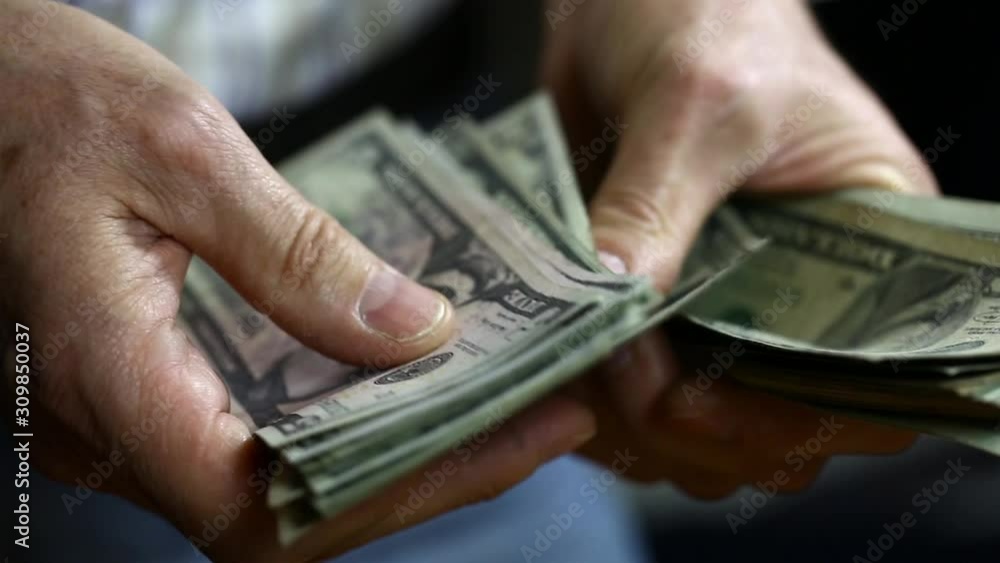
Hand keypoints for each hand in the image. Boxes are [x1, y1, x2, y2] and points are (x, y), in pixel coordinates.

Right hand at [0, 2, 594, 560]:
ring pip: (270, 487)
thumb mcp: (182, 150)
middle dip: (423, 476)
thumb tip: (416, 334)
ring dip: (387, 456)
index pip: (265, 509)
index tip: (510, 439)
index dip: (395, 492)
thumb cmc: (37, 98)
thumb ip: (297, 257)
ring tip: (495, 405)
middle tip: (539, 420)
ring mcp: (109, 419)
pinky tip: (400, 384)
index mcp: (106, 371)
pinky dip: (336, 426)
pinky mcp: (126, 393)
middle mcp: (99, 425)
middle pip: (286, 512)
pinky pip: (243, 443)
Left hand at [543, 0, 932, 492]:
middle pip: (771, 426)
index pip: (865, 378)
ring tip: (582, 383)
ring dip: (635, 428)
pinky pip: (631, 391)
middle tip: (631, 390)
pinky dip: (595, 402)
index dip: (798, 421)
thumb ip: (655, 205)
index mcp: (866, 243)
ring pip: (695, 425)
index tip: (706, 405)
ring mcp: (720, 307)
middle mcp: (797, 292)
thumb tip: (615, 303)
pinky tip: (557, 378)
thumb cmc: (707, 14)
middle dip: (698, 429)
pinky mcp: (654, 305)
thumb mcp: (695, 99)